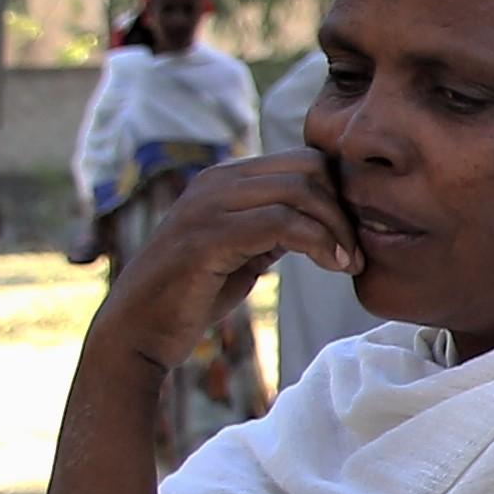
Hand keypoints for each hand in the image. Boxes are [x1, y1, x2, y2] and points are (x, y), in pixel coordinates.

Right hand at [91, 155, 353, 378]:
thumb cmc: (192, 296)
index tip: (353, 236)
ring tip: (349, 264)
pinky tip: (333, 266)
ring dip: (338, 229)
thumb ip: (273, 229)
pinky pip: (282, 223)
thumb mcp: (242, 252)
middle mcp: (214, 182)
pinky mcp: (207, 237)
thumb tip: (320, 219)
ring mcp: (208, 206)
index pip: (303, 161)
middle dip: (344, 209)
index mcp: (224, 180)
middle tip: (356, 253)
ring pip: (300, 190)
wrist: (137, 332)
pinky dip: (320, 243)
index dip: (339, 195)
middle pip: (308, 167)